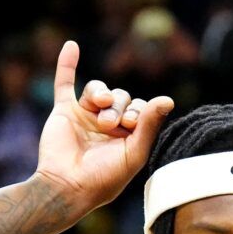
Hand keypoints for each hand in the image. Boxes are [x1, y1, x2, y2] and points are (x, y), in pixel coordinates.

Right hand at [32, 41, 174, 214]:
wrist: (67, 187)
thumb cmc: (103, 178)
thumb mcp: (134, 153)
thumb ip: (149, 126)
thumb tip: (168, 99)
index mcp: (127, 137)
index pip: (140, 109)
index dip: (139, 111)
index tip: (132, 124)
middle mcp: (107, 124)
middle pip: (121, 97)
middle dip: (119, 108)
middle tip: (109, 125)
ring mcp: (85, 116)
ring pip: (99, 89)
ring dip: (102, 95)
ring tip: (100, 108)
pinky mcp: (64, 111)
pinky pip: (65, 83)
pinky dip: (67, 64)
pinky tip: (72, 46)